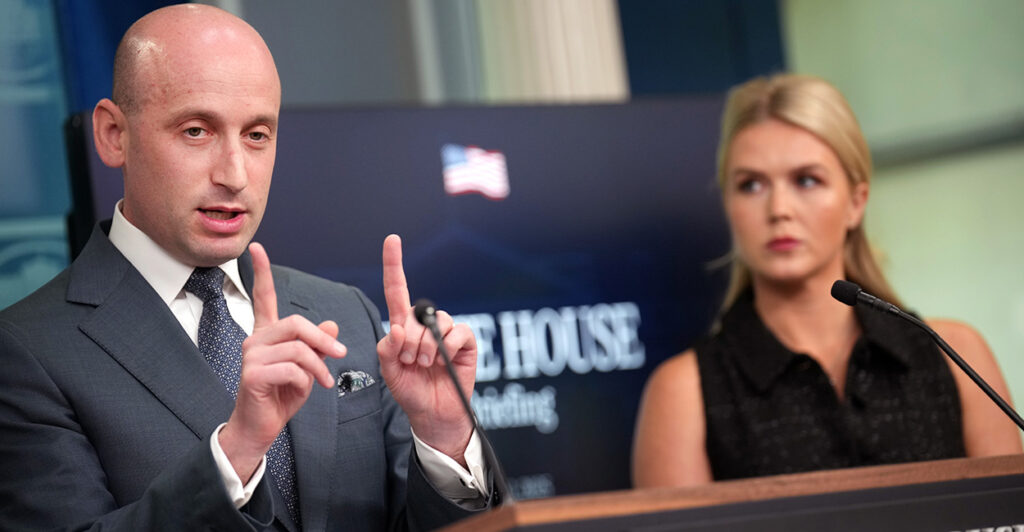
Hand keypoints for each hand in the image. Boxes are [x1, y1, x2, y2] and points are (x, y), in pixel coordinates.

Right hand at [218, 242, 346, 481]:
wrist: (261, 427)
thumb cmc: (282, 396)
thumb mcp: (307, 368)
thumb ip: (317, 346)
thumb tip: (332, 325)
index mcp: (267, 335)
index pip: (263, 297)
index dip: (262, 272)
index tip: (256, 247)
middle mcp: (256, 340)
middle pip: (297, 324)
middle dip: (323, 340)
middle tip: (341, 354)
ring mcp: (251, 356)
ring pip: (298, 348)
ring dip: (318, 366)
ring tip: (324, 381)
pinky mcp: (253, 374)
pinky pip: (292, 369)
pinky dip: (306, 380)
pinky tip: (304, 390)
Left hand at [376, 235, 477, 463]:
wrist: (433, 414)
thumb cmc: (410, 391)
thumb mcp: (388, 372)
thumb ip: (387, 349)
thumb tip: (400, 327)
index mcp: (403, 326)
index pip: (396, 290)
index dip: (394, 264)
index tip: (392, 239)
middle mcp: (425, 324)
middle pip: (415, 314)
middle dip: (409, 342)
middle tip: (409, 363)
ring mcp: (446, 332)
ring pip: (436, 323)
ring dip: (427, 348)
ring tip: (425, 365)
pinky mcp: (465, 342)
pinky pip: (457, 332)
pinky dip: (447, 348)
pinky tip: (443, 362)